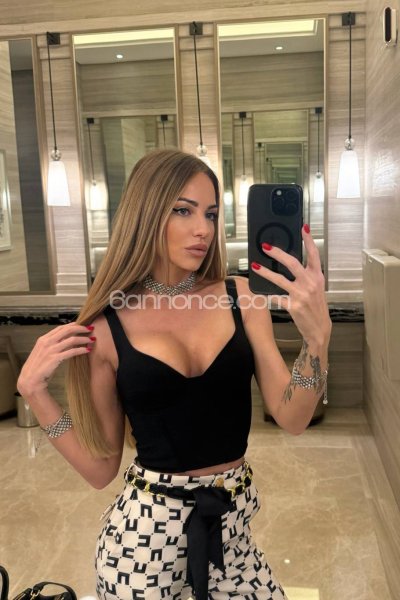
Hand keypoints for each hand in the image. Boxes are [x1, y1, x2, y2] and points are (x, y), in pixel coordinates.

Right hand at [17, 322, 95, 397]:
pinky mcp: (55, 358)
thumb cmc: (38, 367)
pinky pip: (72, 351)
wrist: (31, 380)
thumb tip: (68, 339)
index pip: (61, 327)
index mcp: (43, 339)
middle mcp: (47, 342)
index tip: (82, 325)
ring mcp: (51, 350)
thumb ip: (53, 344)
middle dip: (81, 328)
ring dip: (84, 339)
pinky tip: (87, 350)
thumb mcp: (44, 352)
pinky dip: (81, 350)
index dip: (73, 325)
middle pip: (68, 330)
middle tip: (91, 329)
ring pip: (72, 340)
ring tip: (92, 340)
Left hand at [251, 224, 330, 345]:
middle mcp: (310, 283)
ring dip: (265, 272)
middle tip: (265, 247)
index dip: (309, 240)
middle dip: (277, 253)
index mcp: (317, 276)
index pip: (314, 254)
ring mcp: (301, 294)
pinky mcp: (293, 305)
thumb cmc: (316, 306)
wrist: (319, 328)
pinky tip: (260, 292)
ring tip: (255, 266)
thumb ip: (306, 275)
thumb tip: (289, 263)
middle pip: (292, 263)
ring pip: (279, 279)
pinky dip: (267, 295)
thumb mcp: (316, 288)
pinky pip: (276, 297)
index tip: (304, 227)